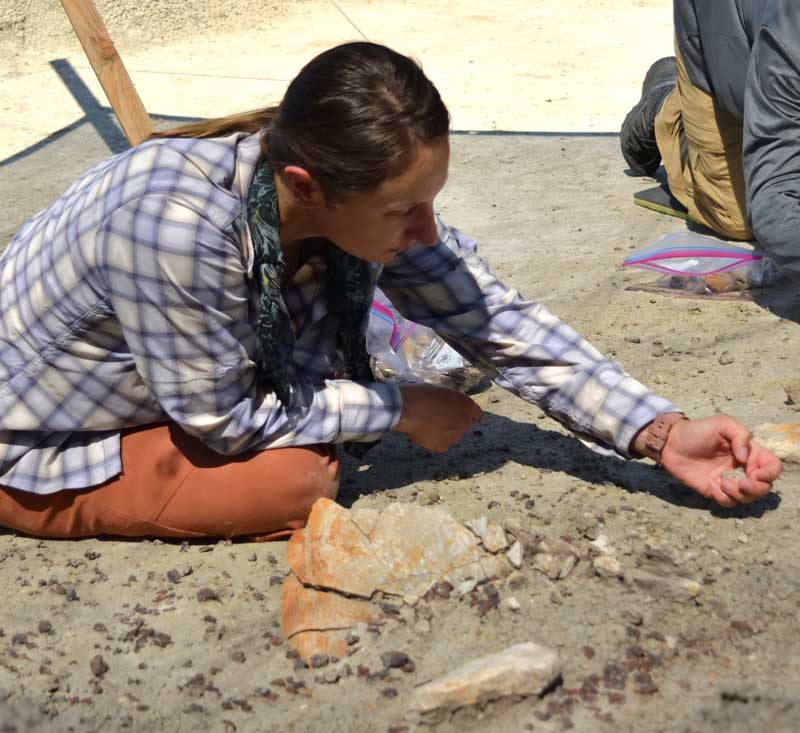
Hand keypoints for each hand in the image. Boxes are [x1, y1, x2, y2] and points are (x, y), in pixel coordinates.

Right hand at [394, 384, 482, 451]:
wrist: (408, 408)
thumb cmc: (422, 394)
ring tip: (428, 424)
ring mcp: (455, 436)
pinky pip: (440, 444)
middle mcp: (465, 422)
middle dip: (454, 423)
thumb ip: (453, 402)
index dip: (465, 413)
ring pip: (452, 436)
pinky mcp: (442, 446)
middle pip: (464, 426)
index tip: (455, 413)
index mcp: (467, 405)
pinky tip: (424, 432)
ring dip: (445, 432)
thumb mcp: (443, 392)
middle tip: (438, 418)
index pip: (476, 414)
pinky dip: (434, 440)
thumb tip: (451, 407)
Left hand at [657, 415, 781, 506]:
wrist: (670, 443)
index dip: (771, 473)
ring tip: (722, 482)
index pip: (771, 466)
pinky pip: (727, 502)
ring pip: (746, 498)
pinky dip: (723, 498)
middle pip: (763, 487)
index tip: (759, 474)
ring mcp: (728, 481)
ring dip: (739, 494)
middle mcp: (741, 469)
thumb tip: (747, 458)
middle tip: (742, 484)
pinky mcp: (713, 490)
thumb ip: (741, 435)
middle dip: (757, 489)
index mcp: (748, 453)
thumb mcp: (722, 423)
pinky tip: (712, 486)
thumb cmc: (697, 431)